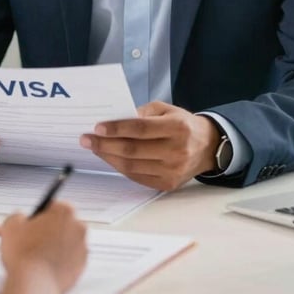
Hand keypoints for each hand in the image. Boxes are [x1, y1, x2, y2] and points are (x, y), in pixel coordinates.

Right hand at [0, 201, 86, 293]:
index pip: (53, 206)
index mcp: (64, 210)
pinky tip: (47, 268)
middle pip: (63, 224)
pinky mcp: (82, 266)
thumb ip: (19, 215)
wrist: (34, 285)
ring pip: (68, 242)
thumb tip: (23, 219)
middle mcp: (79, 226)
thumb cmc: (22, 252)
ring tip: (40, 258)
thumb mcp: (11, 224)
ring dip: (57, 247)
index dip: (41, 216)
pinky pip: (71, 260)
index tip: (33, 227)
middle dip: (52, 231)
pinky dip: (61, 262)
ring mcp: (83, 247)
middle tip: (35, 243)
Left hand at [79, 101, 219, 189]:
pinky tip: (110, 158)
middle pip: (132, 150)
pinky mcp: (168, 184)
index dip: (117, 129)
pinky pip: (137, 177)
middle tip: (86, 139)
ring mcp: (172, 171)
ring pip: (132, 166)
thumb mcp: (166, 109)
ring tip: (94, 148)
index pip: (140, 129)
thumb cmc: (182, 124)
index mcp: (177, 128)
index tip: (97, 127)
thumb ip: (142, 113)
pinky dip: (120, 168)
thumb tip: (115, 121)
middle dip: (105, 144)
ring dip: (108, 157)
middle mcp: (176, 151)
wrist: (207, 147)